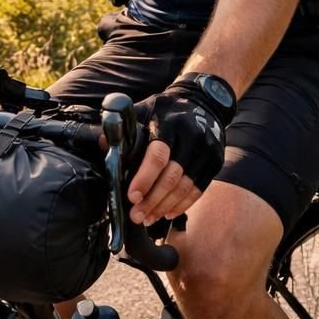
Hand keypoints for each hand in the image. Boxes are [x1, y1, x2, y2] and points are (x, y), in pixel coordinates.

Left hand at [126, 74, 234, 223]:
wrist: (203, 101)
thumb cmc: (165, 109)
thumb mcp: (144, 109)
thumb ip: (126, 128)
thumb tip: (103, 143)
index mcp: (169, 124)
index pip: (158, 155)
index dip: (144, 178)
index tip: (132, 196)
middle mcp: (191, 137)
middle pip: (172, 176)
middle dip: (153, 200)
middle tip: (136, 215)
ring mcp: (206, 150)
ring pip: (186, 187)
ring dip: (165, 206)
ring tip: (148, 218)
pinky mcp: (215, 161)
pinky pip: (198, 189)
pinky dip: (183, 204)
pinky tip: (168, 213)